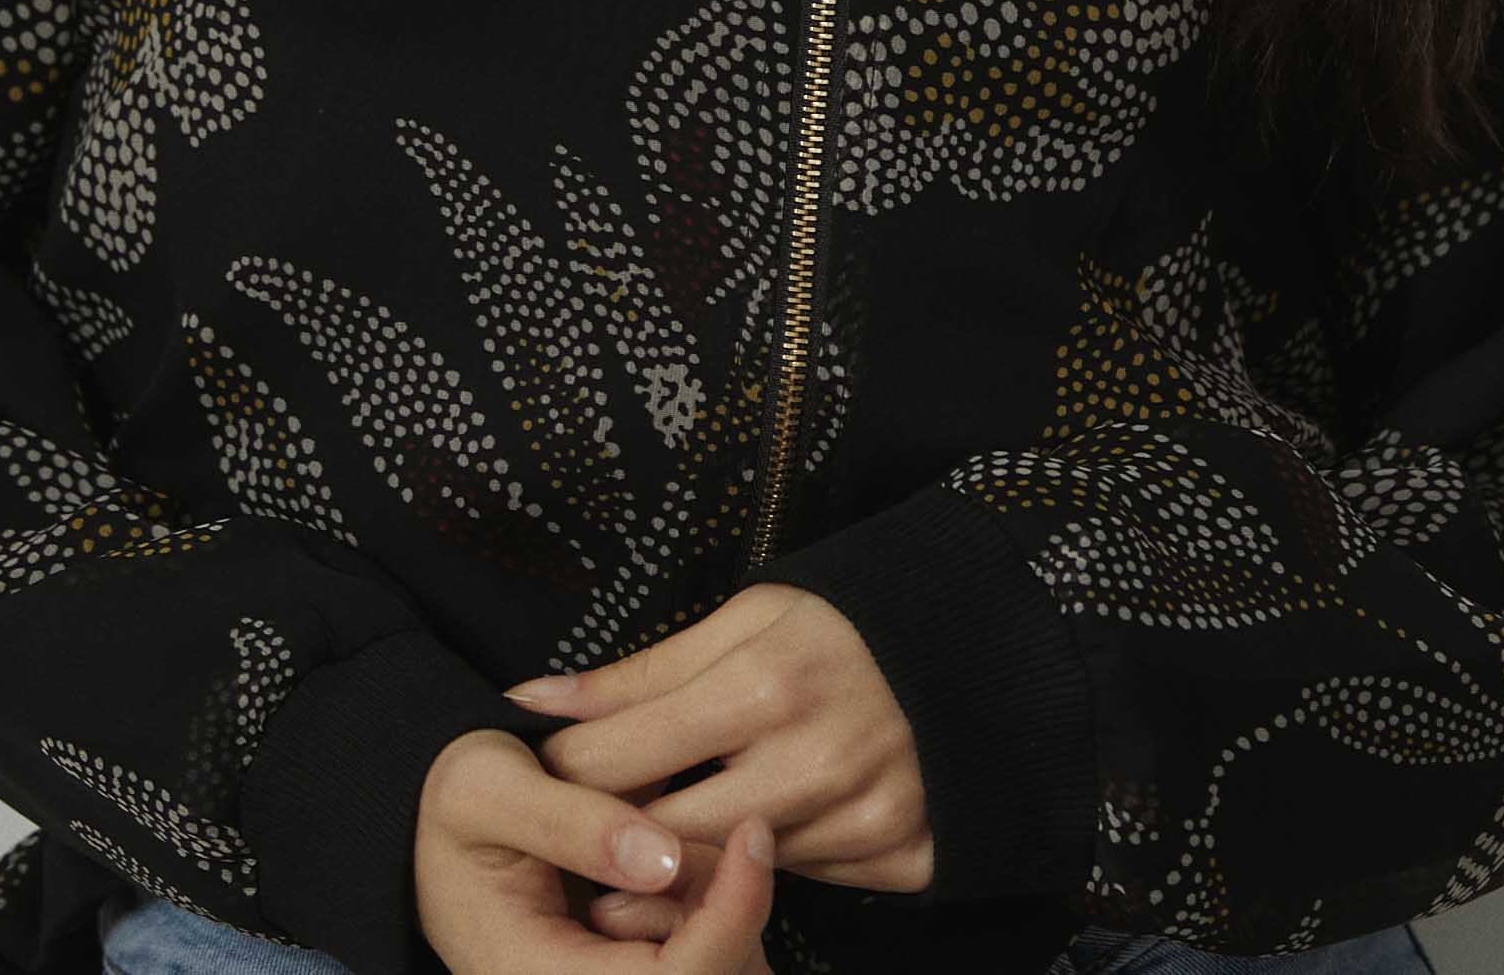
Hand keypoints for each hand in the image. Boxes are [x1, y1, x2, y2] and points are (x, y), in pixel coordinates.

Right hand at [414, 723, 774, 970]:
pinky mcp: (631, 974)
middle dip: (726, 904)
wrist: (428, 820)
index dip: (730, 917)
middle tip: (688, 824)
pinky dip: (711, 905)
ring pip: (722, 972)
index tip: (754, 835)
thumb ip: (575, 823)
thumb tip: (664, 858)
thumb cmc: (452, 802)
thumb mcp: (490, 788)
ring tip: (660, 841)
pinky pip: (708, 958)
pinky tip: (667, 861)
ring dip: (719, 904)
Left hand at [501, 584, 932, 940]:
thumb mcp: (743, 620)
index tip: (544, 773)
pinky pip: (798, 884)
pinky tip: (750, 839)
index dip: (566, 771)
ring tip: (662, 830)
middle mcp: (816, 760)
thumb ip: (638, 673)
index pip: (623, 756)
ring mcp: (861, 817)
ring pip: (727, 873)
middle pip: (666, 835)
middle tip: (590, 822)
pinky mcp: (898, 858)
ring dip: (683, 860)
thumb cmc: (838, 627)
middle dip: (614, 835)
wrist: (969, 653)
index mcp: (766, 684)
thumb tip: (534, 703)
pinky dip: (764, 867)